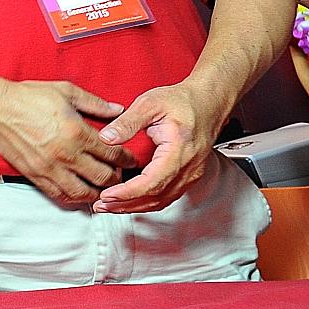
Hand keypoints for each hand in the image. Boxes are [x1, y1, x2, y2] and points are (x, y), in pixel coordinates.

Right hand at [0, 80, 134, 207]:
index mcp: (77, 133)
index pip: (112, 154)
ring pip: (83, 193)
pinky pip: (59, 195)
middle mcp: (66, 155)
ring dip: (97, 193)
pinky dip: (73, 198)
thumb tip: (118, 109)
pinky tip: (78, 192)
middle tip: (120, 174)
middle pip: (103, 177)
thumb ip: (95, 103)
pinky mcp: (35, 175)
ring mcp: (50, 168)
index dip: (126, 159)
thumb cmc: (30, 96)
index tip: (130, 159)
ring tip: (101, 188)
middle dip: (117, 178)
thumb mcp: (66, 91)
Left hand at [92, 83, 220, 213]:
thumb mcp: (150, 103)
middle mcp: (189, 167)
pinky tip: (128, 199)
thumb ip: (127, 122)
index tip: (107, 195)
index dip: (128, 193)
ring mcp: (191, 174)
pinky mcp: (188, 175)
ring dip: (134, 207)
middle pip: (156, 197)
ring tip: (109, 206)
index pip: (152, 182)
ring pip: (162, 200)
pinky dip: (146, 201)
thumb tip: (106, 138)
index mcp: (179, 150)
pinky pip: (167, 195)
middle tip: (100, 205)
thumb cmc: (182, 101)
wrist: (208, 101)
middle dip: (126, 205)